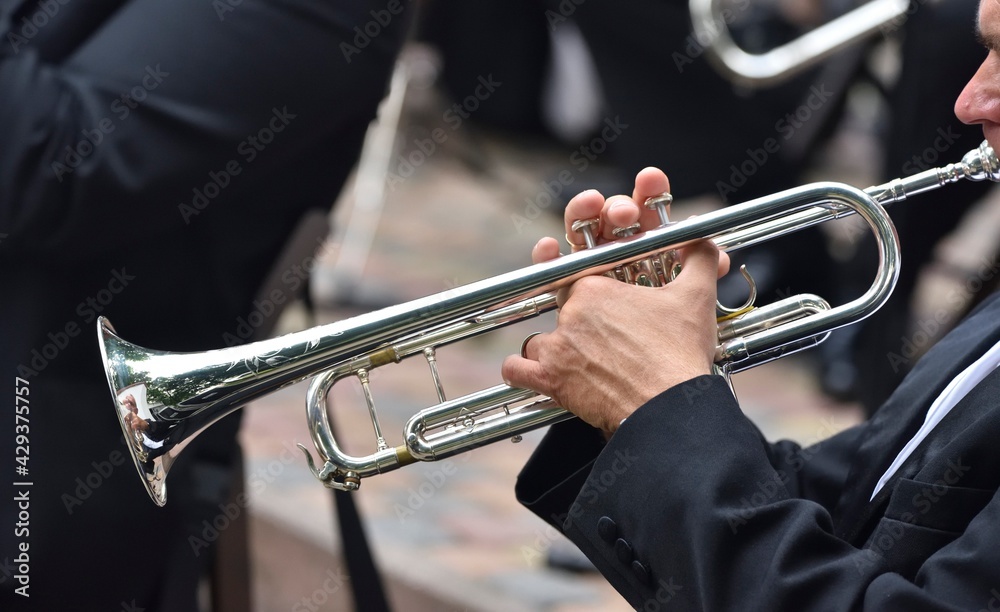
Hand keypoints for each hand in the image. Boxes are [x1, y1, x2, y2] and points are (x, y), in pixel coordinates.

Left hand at [501, 168, 728, 433]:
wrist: (669, 408)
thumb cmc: (679, 356)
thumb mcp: (696, 298)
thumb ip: (700, 259)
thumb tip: (706, 243)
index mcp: (597, 287)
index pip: (581, 277)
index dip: (594, 291)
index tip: (606, 305)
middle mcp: (571, 312)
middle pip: (562, 309)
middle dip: (579, 323)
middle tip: (604, 339)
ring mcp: (557, 346)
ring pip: (538, 340)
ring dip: (551, 349)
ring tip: (577, 361)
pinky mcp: (550, 380)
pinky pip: (516, 371)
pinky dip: (520, 372)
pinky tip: (531, 374)